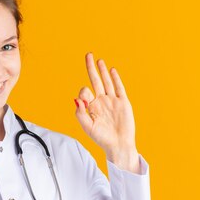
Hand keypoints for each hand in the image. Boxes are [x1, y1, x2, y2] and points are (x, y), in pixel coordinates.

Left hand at [75, 53, 139, 170]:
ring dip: (103, 70)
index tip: (84, 101)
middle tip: (88, 55)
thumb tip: (77, 99)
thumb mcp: (87, 126)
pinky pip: (119, 88)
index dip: (83, 92)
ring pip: (107, 82)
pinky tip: (111, 70)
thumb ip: (80, 113)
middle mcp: (101, 101)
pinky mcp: (123, 102)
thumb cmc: (101, 138)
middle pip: (95, 80)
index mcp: (91, 107)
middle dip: (91, 68)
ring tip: (98, 60)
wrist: (118, 144)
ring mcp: (112, 101)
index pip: (85, 92)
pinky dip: (115, 79)